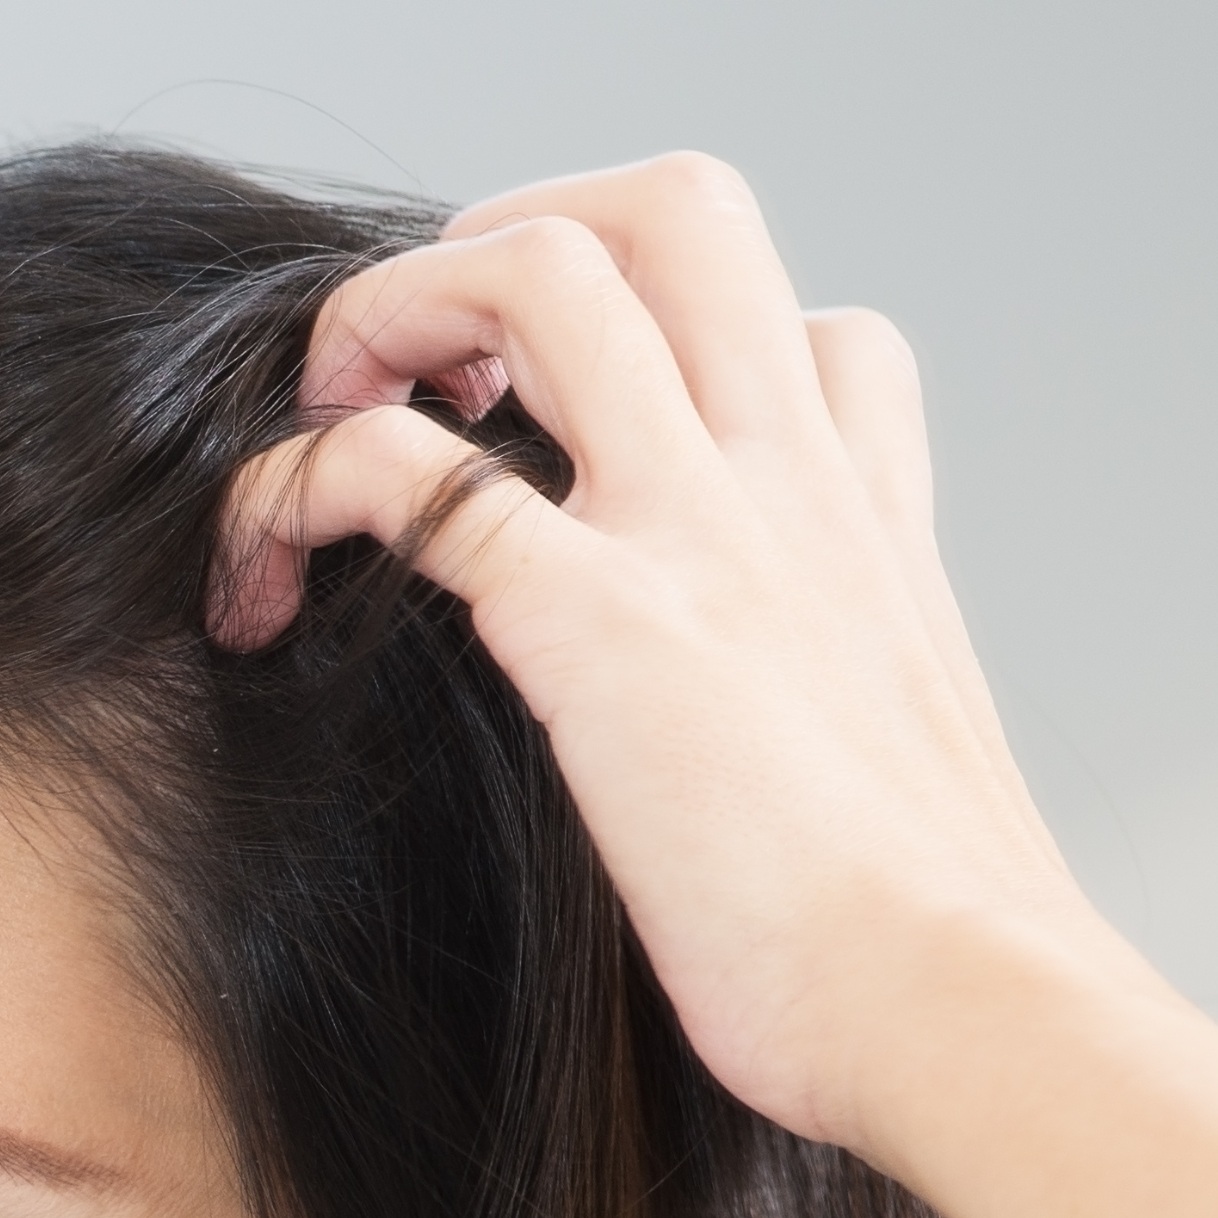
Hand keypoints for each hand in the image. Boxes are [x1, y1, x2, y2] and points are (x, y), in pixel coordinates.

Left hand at [210, 153, 1154, 1160]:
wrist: (959, 1010)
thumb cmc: (923, 958)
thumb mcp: (898, 787)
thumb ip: (831, 728)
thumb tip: (775, 800)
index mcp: (869, 529)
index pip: (814, 330)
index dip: (681, 336)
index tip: (576, 426)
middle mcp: (791, 485)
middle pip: (678, 207)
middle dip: (520, 228)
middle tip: (428, 362)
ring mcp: (696, 531)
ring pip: (540, 270)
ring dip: (394, 306)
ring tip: (326, 415)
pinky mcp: (594, 620)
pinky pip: (406, 473)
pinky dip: (299, 484)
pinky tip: (258, 573)